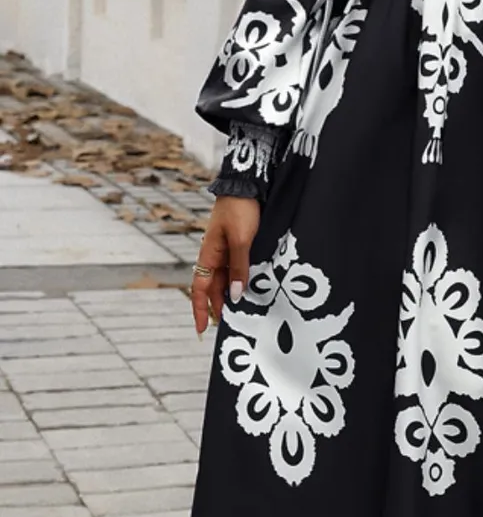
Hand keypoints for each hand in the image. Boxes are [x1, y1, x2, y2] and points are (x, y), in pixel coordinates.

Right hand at [191, 196, 259, 334]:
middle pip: (213, 287)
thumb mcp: (242, 241)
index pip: (200, 289)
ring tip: (239, 312)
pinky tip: (248, 288)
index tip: (201, 329)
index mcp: (209, 256)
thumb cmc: (240, 210)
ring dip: (229, 295)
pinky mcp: (239, 244)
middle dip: (217, 307)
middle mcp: (215, 255)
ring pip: (225, 279)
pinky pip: (236, 268)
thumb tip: (234, 295)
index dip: (200, 310)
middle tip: (226, 326)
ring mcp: (226, 250)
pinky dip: (239, 281)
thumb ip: (239, 268)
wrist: (247, 186)